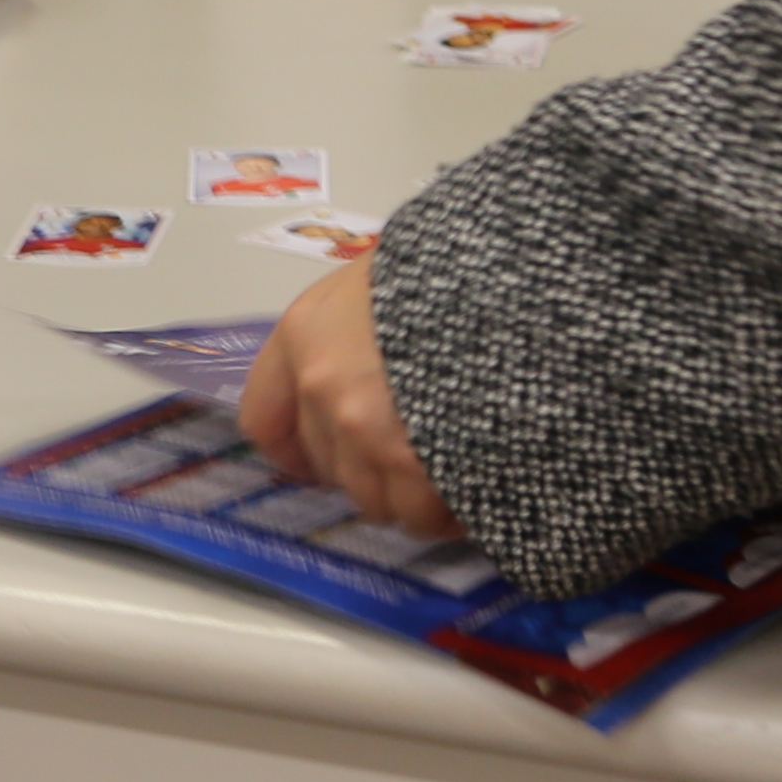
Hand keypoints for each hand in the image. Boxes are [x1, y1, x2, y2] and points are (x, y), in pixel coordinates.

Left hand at [239, 259, 458, 536]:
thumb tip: (368, 366)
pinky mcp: (415, 465)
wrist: (515, 280)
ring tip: (453, 473)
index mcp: (305, 333)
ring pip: (377, 501)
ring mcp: (366, 430)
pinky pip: (424, 516)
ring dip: (412, 496)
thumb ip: (358, 329)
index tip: (323, 459)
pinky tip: (475, 489)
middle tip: (415, 456)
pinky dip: (449, 512)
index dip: (297, 449)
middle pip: (331, 469)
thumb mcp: (386, 277)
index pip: (266, 418)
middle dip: (371, 471)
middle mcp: (322, 388)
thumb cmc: (454, 265)